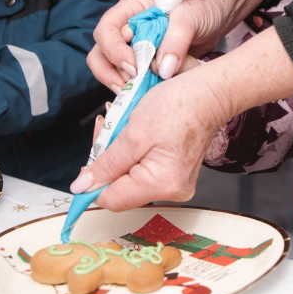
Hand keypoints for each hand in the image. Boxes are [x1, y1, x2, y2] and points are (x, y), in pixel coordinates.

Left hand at [75, 26, 292, 209]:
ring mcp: (175, 184)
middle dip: (106, 162)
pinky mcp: (176, 175)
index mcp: (161, 184)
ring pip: (130, 179)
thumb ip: (106, 163)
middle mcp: (171, 191)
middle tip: (105, 130)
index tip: (83, 165)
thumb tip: (82, 187)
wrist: (210, 93)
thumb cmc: (178, 105)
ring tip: (120, 125)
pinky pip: (143, 171)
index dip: (92, 184)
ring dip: (118, 155)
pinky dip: (133, 154)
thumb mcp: (133, 132)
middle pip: (121, 189)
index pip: (112, 199)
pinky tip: (134, 134)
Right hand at [87, 0, 270, 89]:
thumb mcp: (191, 16)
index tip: (135, 67)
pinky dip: (134, 90)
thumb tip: (163, 70)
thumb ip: (177, 40)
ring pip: (109, 69)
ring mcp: (135, 50)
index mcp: (131, 10)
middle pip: (100, 53)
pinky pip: (130, 81)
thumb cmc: (204, 5)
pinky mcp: (147, 67)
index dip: (114, 50)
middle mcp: (127, 30)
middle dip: (109, 72)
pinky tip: (146, 96)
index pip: (106, 30)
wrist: (221, 14)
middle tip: (129, 86)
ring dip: (117, 84)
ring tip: (134, 93)